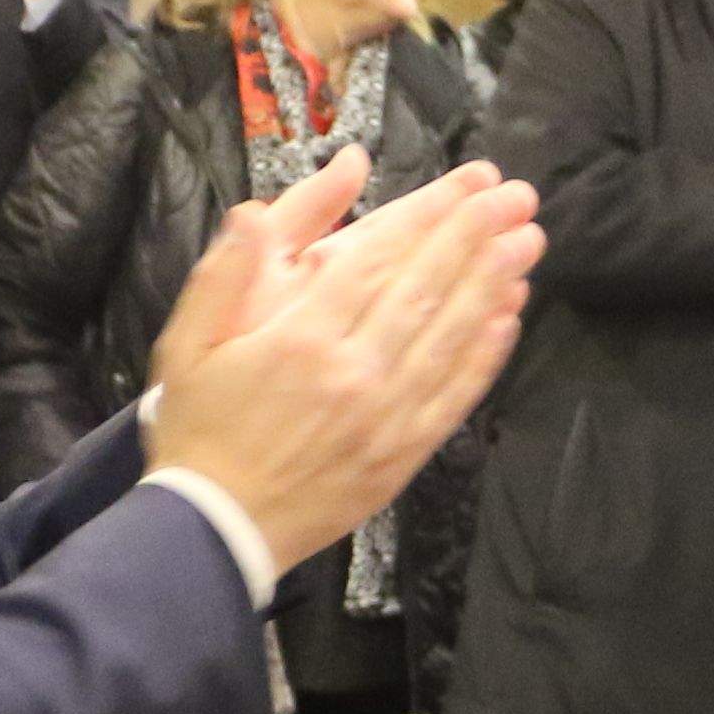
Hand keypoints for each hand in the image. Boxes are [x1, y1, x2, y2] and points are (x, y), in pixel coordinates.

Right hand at [150, 170, 543, 570]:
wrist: (216, 530)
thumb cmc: (199, 431)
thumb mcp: (186, 345)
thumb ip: (222, 275)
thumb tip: (253, 214)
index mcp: (301, 337)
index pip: (378, 258)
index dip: (429, 214)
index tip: (467, 183)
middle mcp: (354, 372)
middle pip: (426, 288)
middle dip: (476, 236)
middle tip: (517, 196)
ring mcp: (385, 417)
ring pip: (450, 337)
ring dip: (493, 284)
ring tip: (527, 240)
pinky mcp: (402, 456)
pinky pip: (454, 396)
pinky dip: (485, 355)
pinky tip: (510, 317)